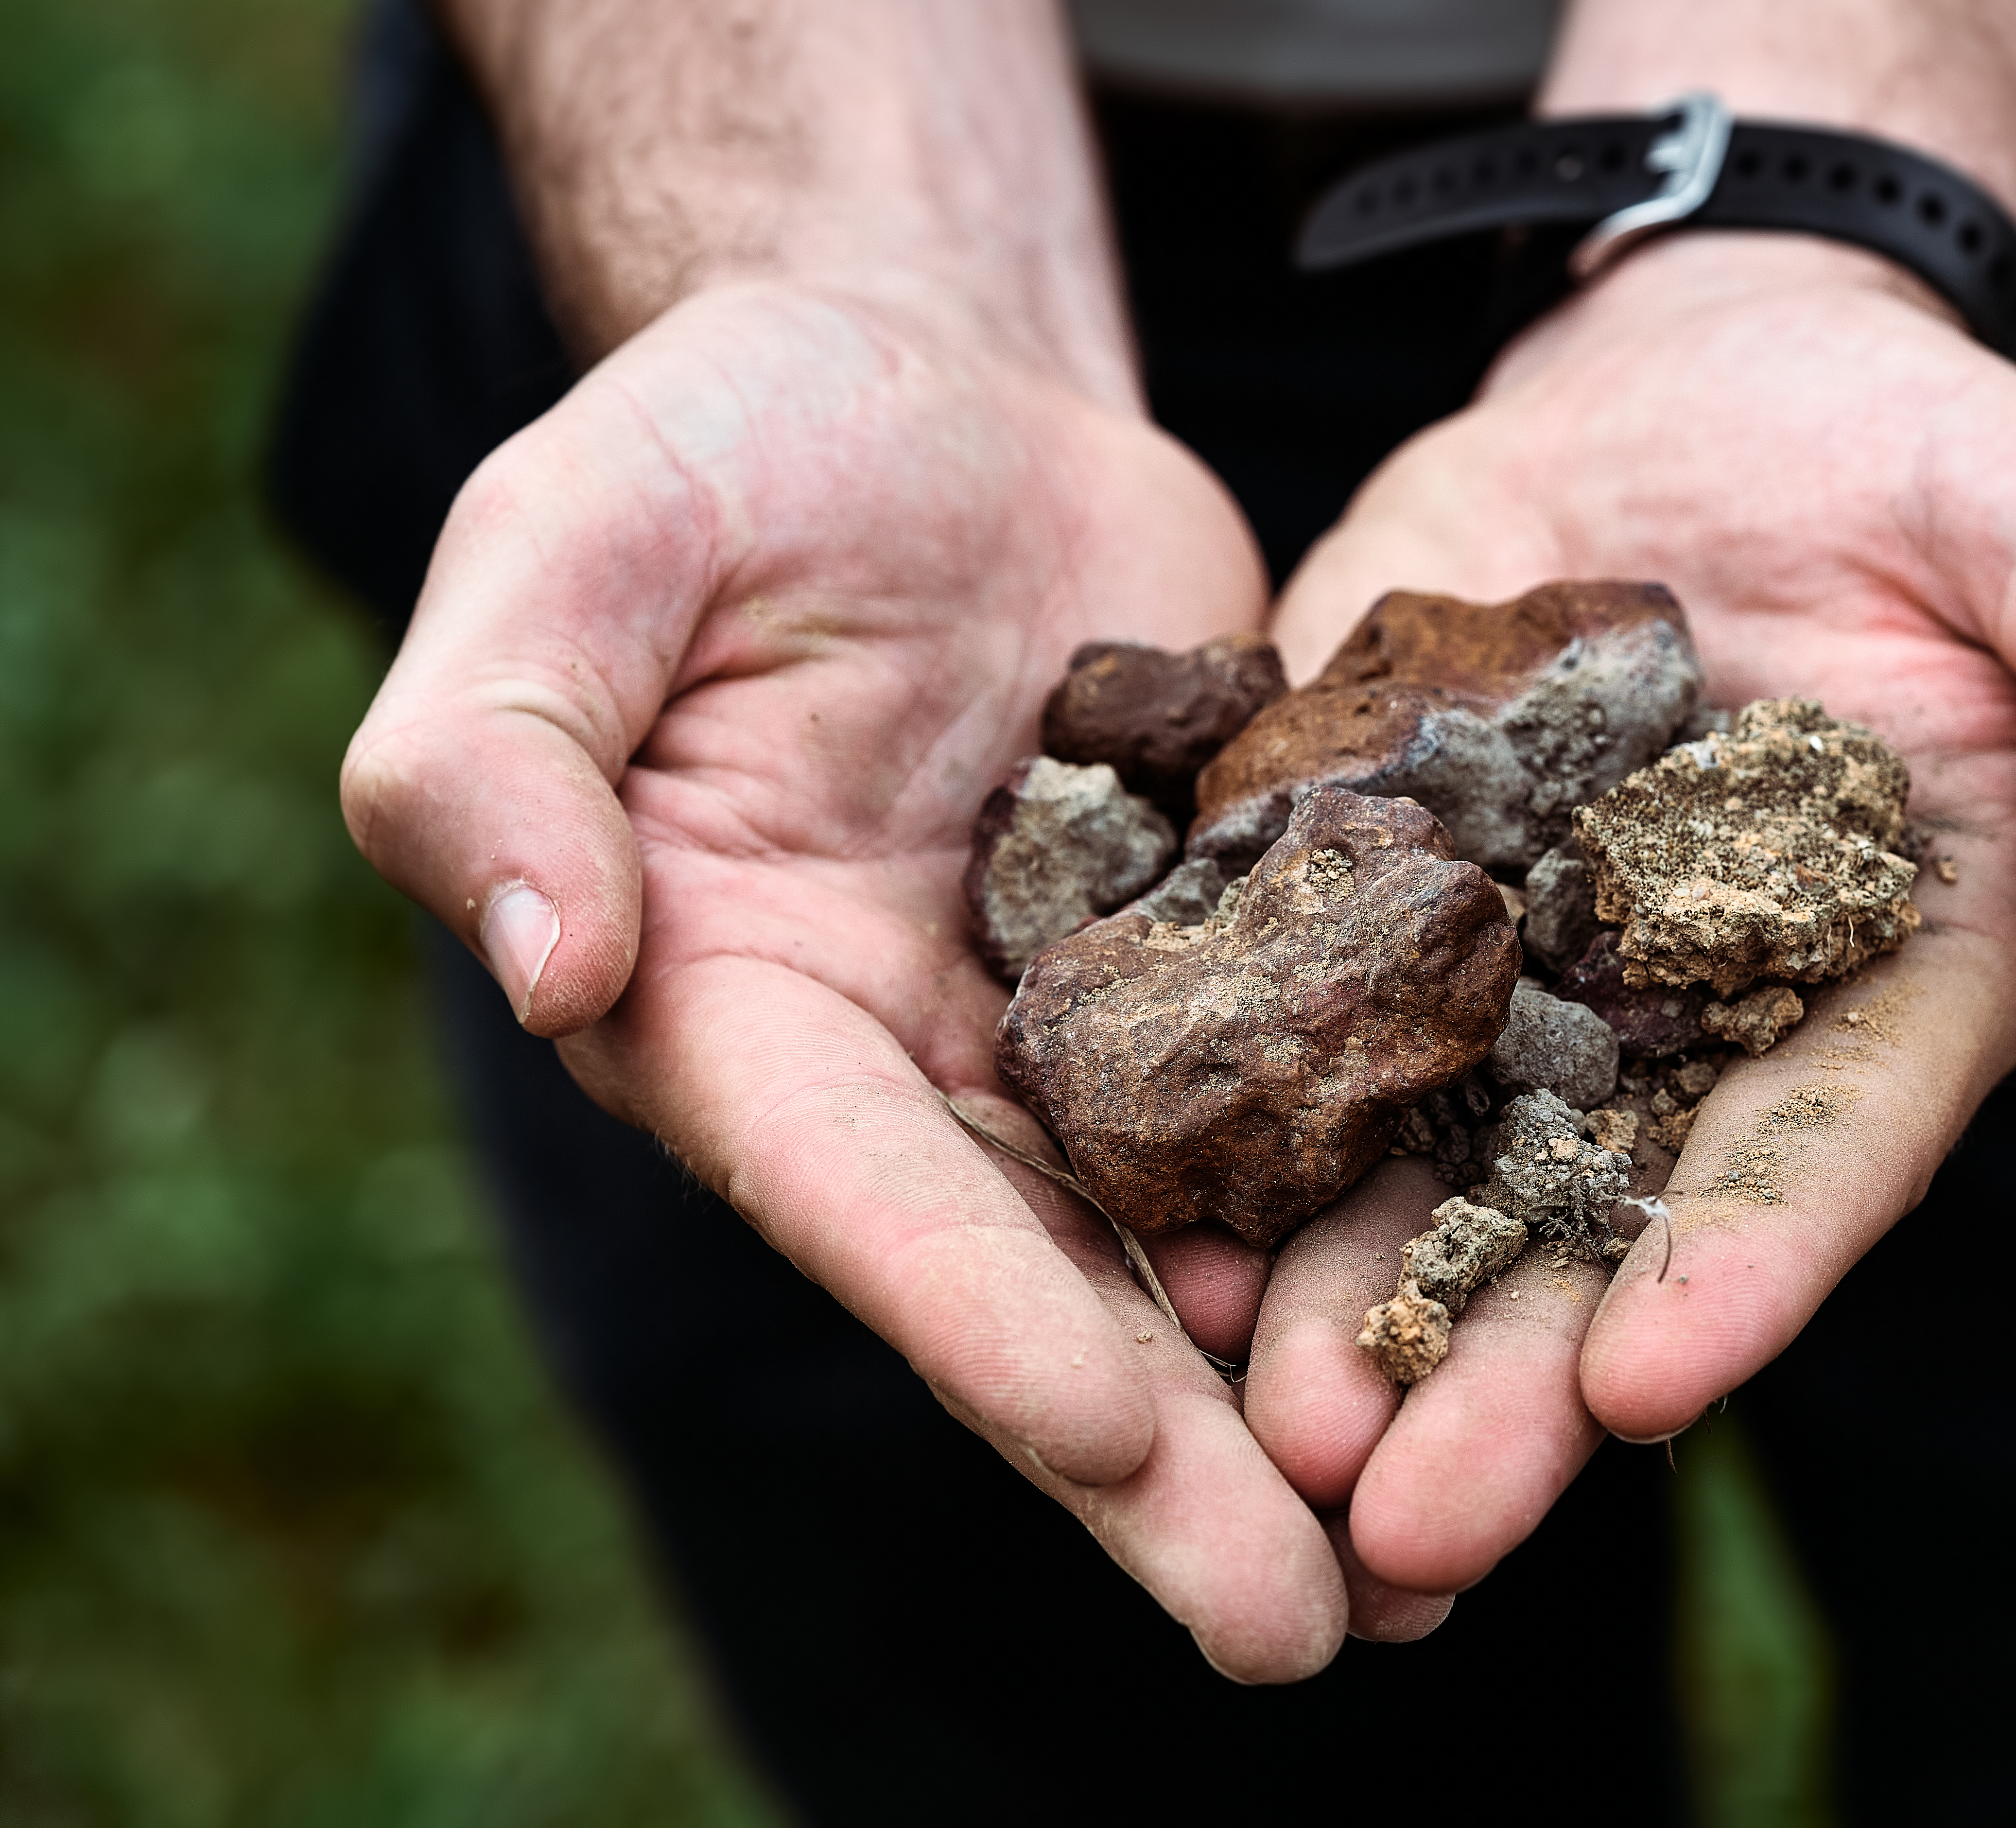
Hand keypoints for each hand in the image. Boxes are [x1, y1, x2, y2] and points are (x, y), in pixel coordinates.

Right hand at [341, 274, 1377, 1677]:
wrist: (919, 382)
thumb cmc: (709, 450)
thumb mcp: (568, 553)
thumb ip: (498, 758)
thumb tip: (546, 964)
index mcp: (741, 1008)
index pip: (861, 1194)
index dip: (980, 1320)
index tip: (1114, 1449)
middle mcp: (918, 1060)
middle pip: (1048, 1283)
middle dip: (1172, 1468)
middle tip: (1319, 1633)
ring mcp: (1083, 1015)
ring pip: (1199, 1238)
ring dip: (1312, 1393)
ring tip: (1451, 1559)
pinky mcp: (1225, 935)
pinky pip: (1317, 1085)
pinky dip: (1400, 1204)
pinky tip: (1517, 1315)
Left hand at [1242, 232, 2015, 1593]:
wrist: (1717, 379)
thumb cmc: (1936, 466)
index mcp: (1875, 981)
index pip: (1814, 1149)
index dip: (1742, 1270)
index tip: (1651, 1385)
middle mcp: (1683, 1016)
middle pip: (1597, 1222)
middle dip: (1504, 1374)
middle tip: (1405, 1529)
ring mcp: (1514, 957)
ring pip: (1423, 1165)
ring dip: (1341, 1306)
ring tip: (1260, 1434)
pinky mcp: (1370, 867)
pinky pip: (1294, 1010)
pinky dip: (1227, 1118)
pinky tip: (1148, 1229)